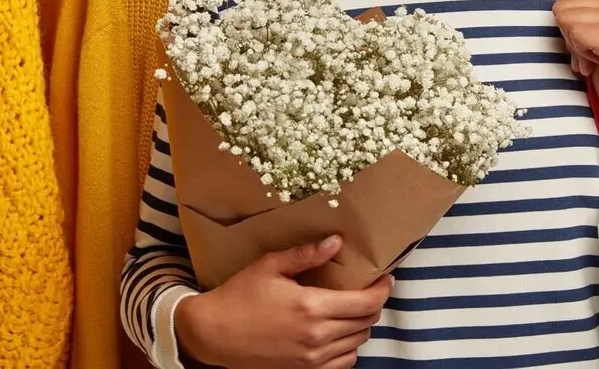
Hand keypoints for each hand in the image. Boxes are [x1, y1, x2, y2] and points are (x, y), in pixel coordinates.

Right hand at [175, 235, 392, 368]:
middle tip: (367, 289)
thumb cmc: (240, 295)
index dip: (382, 290)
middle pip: (366, 322)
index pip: (366, 303)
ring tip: (352, 309)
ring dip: (361, 325)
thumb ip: (307, 254)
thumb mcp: (271, 265)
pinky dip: (348, 348)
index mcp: (311, 306)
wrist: (214, 334)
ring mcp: (311, 358)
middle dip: (372, 304)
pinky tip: (339, 333)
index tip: (384, 278)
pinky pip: (343, 363)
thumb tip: (337, 241)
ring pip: (358, 343)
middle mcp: (316, 336)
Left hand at [553, 0, 598, 180]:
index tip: (588, 40)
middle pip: (563, 7)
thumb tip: (555, 6)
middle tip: (592, 54)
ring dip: (576, 47)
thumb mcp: (594, 32)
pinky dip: (581, 55)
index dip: (569, 21)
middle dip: (570, 35)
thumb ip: (578, 14)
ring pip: (568, 20)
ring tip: (596, 60)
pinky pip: (577, 35)